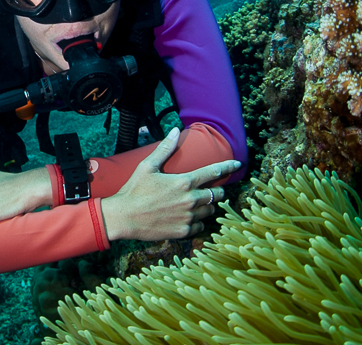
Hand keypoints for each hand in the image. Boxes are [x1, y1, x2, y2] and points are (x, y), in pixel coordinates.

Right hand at [101, 128, 241, 241]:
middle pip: (216, 195)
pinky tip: (190, 217)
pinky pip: (200, 226)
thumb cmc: (135, 189)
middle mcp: (190, 200)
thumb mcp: (148, 166)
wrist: (124, 217)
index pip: (213, 172)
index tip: (237, 164)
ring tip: (200, 203)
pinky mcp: (183, 231)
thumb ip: (165, 148)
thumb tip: (176, 130)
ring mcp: (188, 218)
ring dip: (208, 206)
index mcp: (184, 182)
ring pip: (210, 211)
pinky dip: (198, 221)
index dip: (227, 167)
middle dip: (217, 191)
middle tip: (212, 189)